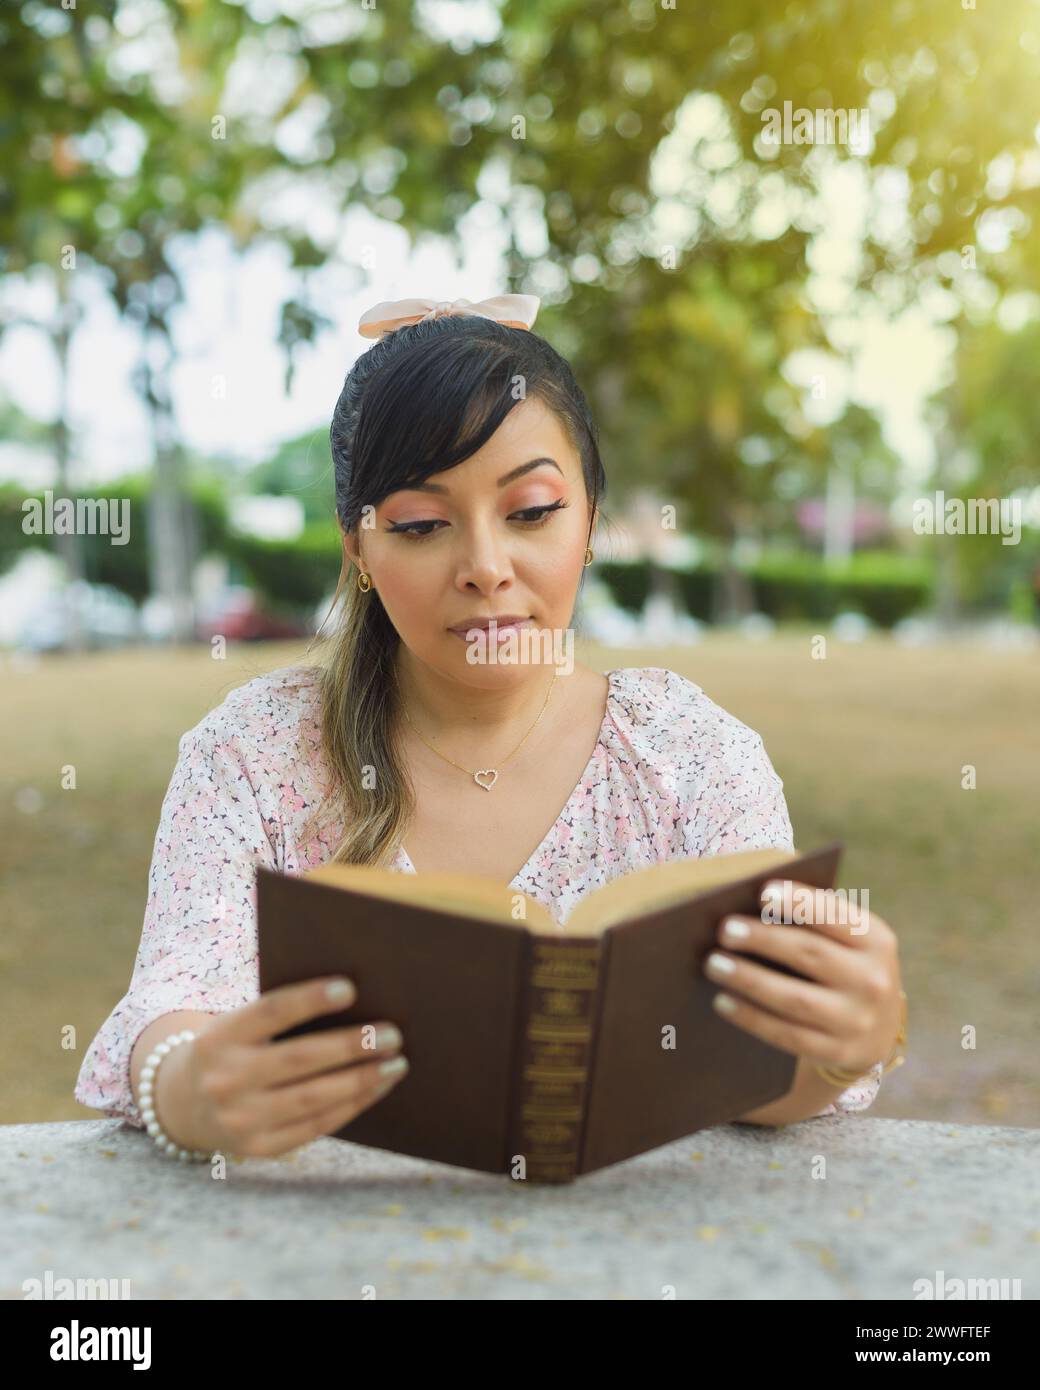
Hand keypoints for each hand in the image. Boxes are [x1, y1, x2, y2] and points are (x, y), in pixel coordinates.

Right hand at [160, 977, 407, 1157]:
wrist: (184, 1105)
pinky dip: (352, 1106)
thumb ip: (280, 1018)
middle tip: (392, 1034)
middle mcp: (226, 1079)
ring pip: (313, 1097)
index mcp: (220, 1037)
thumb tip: (355, 1005)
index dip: (310, 999)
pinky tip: (376, 1089)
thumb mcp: (238, 1027)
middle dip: (352, 1046)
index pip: (270, 1012)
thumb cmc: (233, 1050)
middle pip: (299, 1059)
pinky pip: (315, 1126)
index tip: (350, 988)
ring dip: (362, 1080)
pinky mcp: (259, 1147)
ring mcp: (241, 1118)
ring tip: (396, 1064)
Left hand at [702, 877, 903, 1076]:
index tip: (762, 892)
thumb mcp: (849, 941)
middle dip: (763, 940)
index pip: (835, 915)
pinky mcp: (837, 1052)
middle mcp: (873, 981)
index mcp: (876, 941)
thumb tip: (753, 907)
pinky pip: (787, 1035)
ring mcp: (857, 1021)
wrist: (878, 1029)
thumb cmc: (846, 966)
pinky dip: (751, 1017)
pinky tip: (723, 1001)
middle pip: (810, 954)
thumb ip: (815, 921)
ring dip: (749, 980)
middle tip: (725, 930)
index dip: (799, 902)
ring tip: (714, 964)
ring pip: (795, 999)